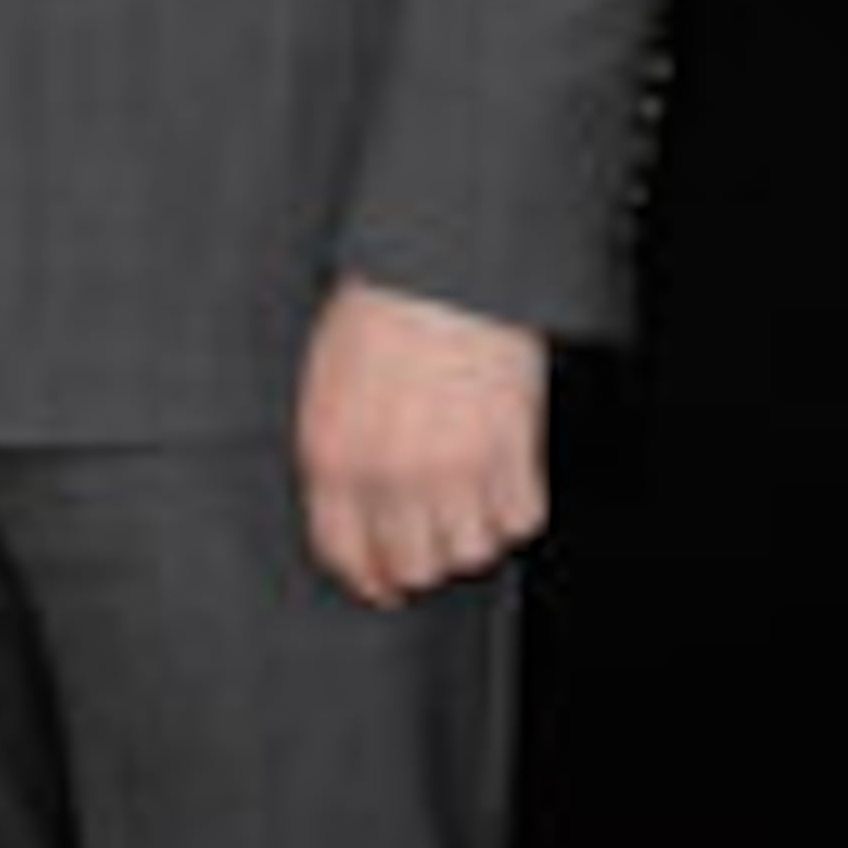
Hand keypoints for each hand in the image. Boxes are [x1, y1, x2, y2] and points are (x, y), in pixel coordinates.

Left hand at [294, 281, 548, 610]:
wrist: (443, 264)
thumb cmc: (381, 309)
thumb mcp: (327, 382)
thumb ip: (337, 453)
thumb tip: (355, 513)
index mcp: (333, 454)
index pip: (345, 553)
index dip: (368, 577)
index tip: (384, 583)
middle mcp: (389, 473)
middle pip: (412, 566)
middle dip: (423, 561)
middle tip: (436, 538)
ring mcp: (453, 466)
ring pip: (471, 552)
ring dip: (474, 534)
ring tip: (473, 500)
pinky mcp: (509, 449)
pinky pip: (520, 518)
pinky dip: (518, 508)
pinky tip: (508, 478)